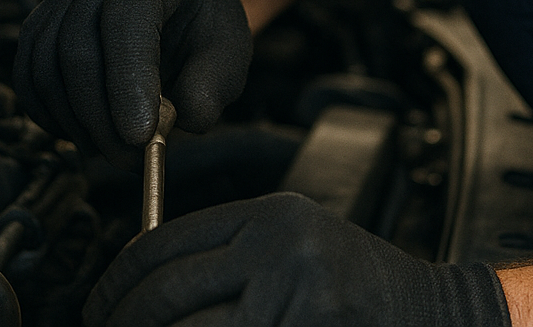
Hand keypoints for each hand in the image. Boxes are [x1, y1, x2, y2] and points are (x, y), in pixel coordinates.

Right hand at [13, 0, 250, 166]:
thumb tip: (185, 123)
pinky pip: (29, 76)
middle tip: (133, 160)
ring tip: (114, 151)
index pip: (126, 25)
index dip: (128, 84)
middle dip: (102, 118)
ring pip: (46, 68)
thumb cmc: (200, 13)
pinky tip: (84, 134)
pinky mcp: (40, 24)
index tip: (141, 138)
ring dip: (75, 122)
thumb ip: (212, 84)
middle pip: (77, 52)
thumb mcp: (229, 45)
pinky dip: (49, 115)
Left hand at [83, 192, 509, 326]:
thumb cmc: (360, 289)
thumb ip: (228, 256)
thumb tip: (141, 285)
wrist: (434, 313)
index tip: (98, 307)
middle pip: (165, 290)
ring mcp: (294, 290)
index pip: (163, 242)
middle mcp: (278, 245)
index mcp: (270, 215)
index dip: (116, 282)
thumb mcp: (292, 249)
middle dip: (123, 321)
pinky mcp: (304, 325)